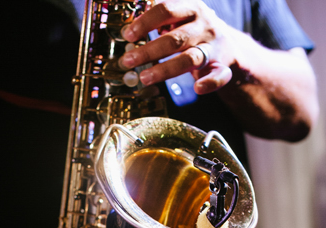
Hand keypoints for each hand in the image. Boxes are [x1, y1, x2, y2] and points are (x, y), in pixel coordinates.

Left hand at [119, 0, 235, 94]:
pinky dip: (209, 82)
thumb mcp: (178, 17)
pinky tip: (197, 88)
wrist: (230, 45)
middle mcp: (203, 27)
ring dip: (166, 69)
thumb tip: (125, 29)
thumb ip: (156, 20)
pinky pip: (219, 75)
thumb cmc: (193, 31)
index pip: (166, 10)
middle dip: (149, 51)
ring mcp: (213, 47)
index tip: (127, 35)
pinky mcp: (222, 66)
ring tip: (144, 78)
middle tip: (127, 61)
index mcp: (190, 9)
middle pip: (175, 39)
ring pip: (191, 58)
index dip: (145, 22)